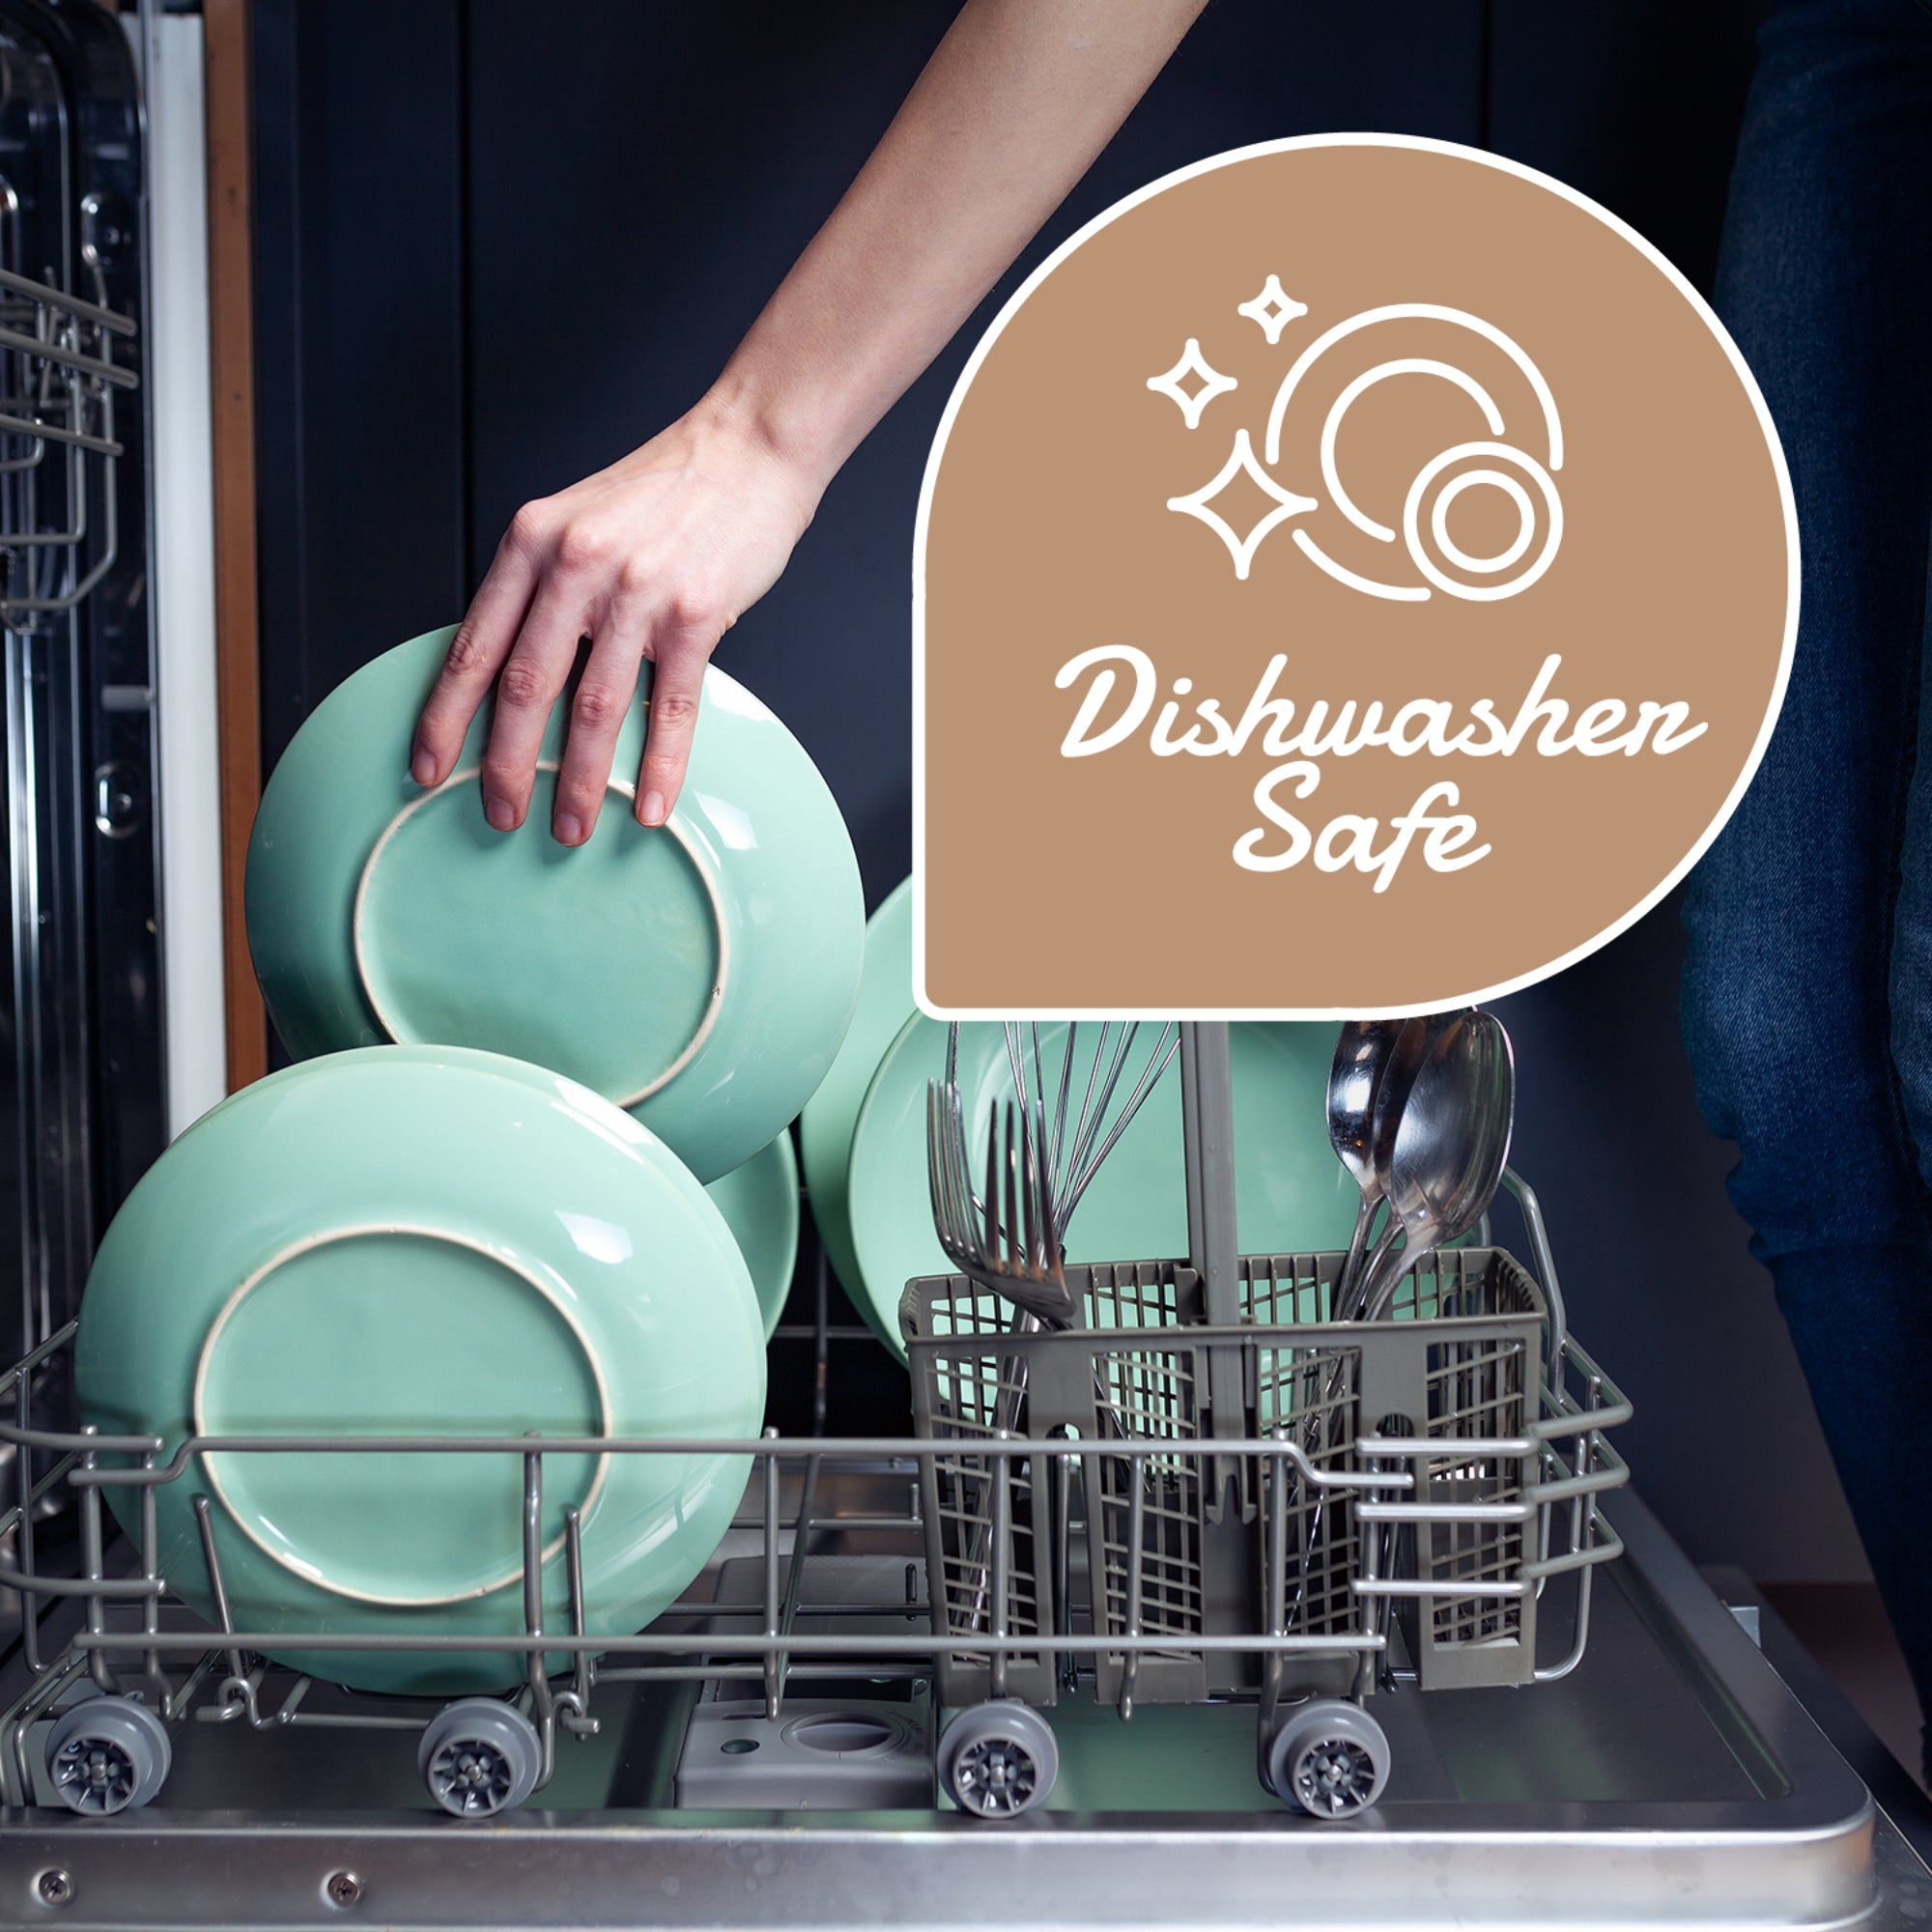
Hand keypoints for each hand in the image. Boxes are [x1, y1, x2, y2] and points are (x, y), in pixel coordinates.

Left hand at [411, 399, 817, 841]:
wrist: (746, 449)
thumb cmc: (663, 493)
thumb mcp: (575, 521)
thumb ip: (540, 587)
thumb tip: (513, 673)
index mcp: (531, 541)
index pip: (474, 647)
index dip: (446, 718)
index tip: (429, 769)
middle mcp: (574, 564)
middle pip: (526, 688)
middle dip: (507, 767)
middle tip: (500, 816)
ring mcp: (636, 590)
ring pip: (594, 708)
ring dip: (578, 782)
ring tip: (570, 827)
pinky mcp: (694, 614)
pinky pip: (669, 707)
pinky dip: (659, 766)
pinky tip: (647, 805)